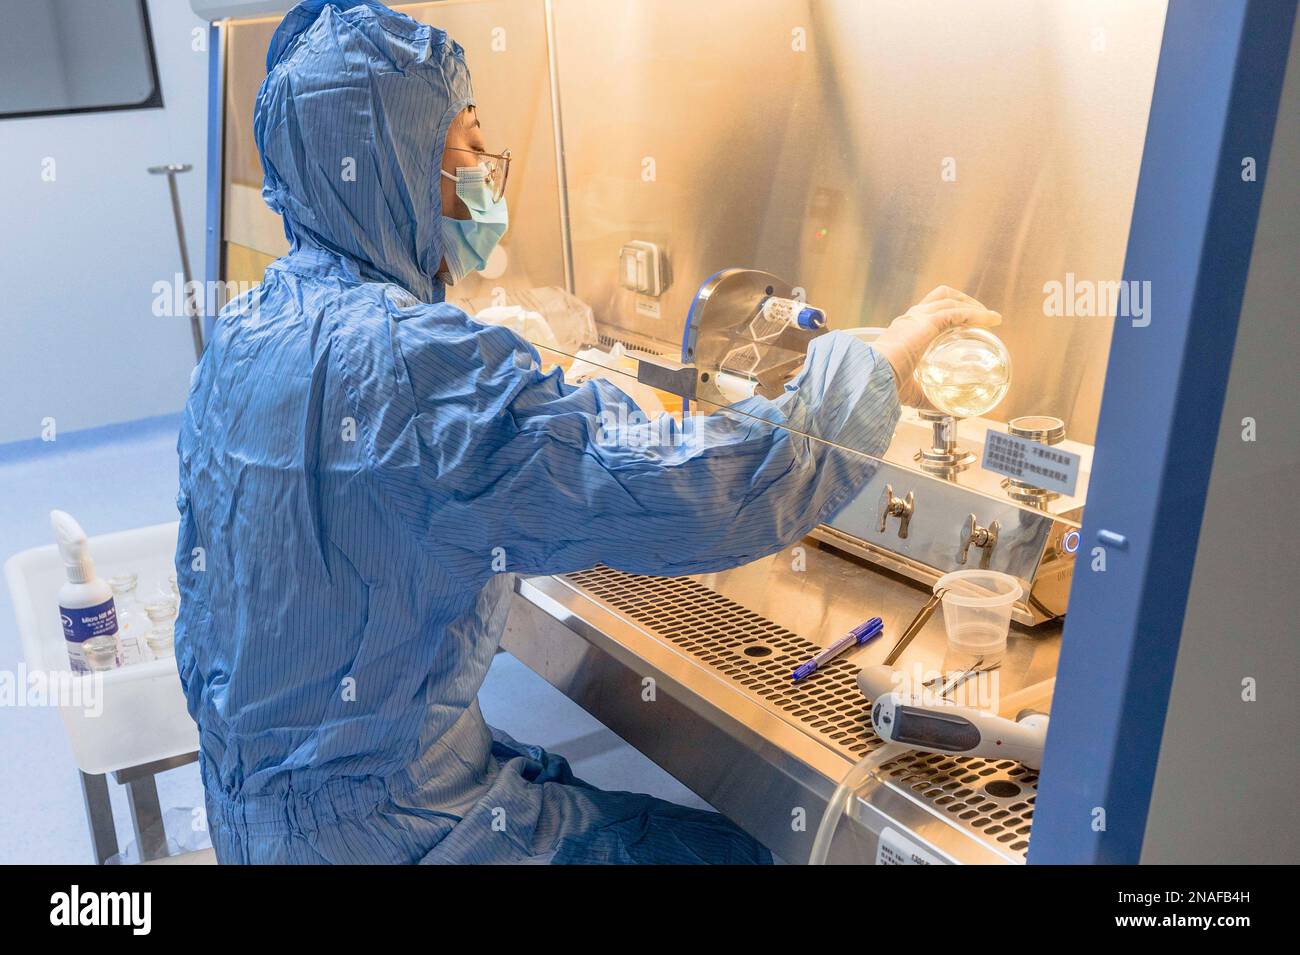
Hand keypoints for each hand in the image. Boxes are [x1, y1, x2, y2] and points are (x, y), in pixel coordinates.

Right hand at [872, 286, 1001, 405]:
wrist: (871, 379)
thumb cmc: (884, 386)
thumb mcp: (913, 391)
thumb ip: (931, 398)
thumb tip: (955, 413)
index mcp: (904, 331)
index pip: (929, 311)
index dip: (950, 313)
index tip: (967, 325)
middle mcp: (910, 319)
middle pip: (941, 296)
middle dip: (964, 300)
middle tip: (982, 316)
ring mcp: (917, 318)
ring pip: (950, 299)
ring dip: (974, 305)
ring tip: (991, 317)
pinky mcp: (926, 322)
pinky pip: (957, 313)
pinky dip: (976, 314)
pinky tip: (990, 320)